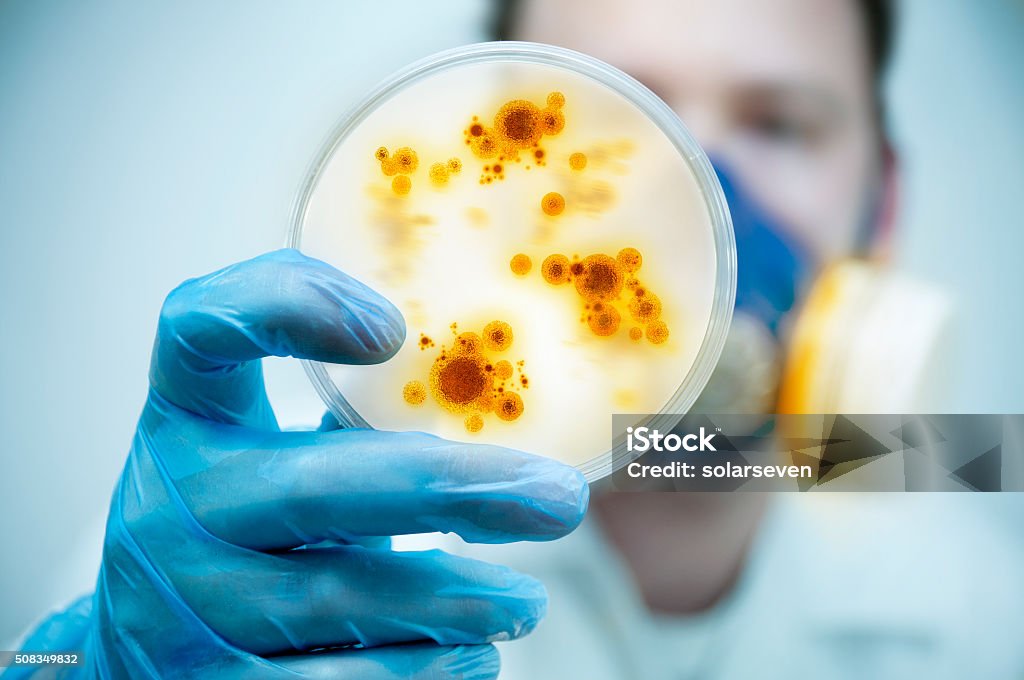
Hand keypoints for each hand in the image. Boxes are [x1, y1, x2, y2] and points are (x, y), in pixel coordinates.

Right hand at [16, 249, 587, 678]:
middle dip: (448, 490)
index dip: (287, 307)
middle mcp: (170, 506)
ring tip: (525, 601)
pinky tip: (474, 658)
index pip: (200, 328)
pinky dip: (416, 673)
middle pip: (312, 486)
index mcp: (188, 420)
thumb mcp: (269, 456)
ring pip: (333, 597)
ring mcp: (179, 605)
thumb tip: (507, 398)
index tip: (391, 329)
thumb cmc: (248, 527)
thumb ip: (347, 427)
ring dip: (452, 599)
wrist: (152, 645)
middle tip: (557, 497)